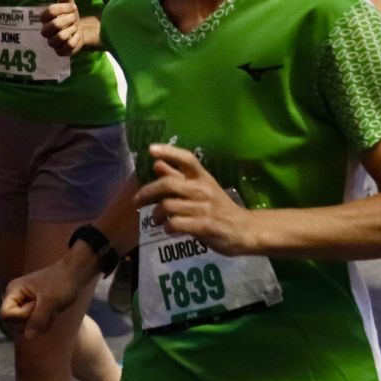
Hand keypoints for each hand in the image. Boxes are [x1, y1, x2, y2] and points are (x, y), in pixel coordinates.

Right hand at [0, 256, 88, 340]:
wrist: (74, 275)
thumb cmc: (61, 282)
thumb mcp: (50, 301)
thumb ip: (38, 319)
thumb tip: (28, 337)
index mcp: (14, 290)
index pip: (5, 315)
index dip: (20, 316)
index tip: (35, 306)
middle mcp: (16, 298)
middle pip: (13, 323)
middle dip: (31, 320)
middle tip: (45, 306)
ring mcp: (24, 305)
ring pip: (25, 327)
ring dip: (40, 322)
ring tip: (50, 308)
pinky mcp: (33, 311)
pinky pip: (34, 326)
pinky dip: (45, 322)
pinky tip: (52, 311)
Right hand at [41, 0, 83, 56]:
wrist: (77, 31)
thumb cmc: (69, 16)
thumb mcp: (68, 4)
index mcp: (45, 18)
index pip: (49, 12)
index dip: (63, 8)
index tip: (73, 7)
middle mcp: (46, 31)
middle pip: (53, 25)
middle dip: (68, 20)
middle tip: (74, 17)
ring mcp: (52, 42)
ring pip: (59, 37)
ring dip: (71, 29)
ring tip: (75, 26)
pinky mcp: (60, 52)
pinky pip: (67, 47)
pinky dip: (75, 39)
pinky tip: (77, 35)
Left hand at [134, 144, 255, 255]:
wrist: (244, 230)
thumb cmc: (219, 208)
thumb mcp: (202, 189)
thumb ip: (179, 177)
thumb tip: (157, 163)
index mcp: (203, 177)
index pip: (186, 158)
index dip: (168, 151)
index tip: (150, 149)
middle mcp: (203, 189)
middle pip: (168, 184)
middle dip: (147, 192)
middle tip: (137, 201)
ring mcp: (204, 208)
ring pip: (168, 206)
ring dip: (156, 215)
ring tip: (156, 220)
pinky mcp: (204, 226)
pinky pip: (176, 223)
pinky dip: (167, 227)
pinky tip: (169, 229)